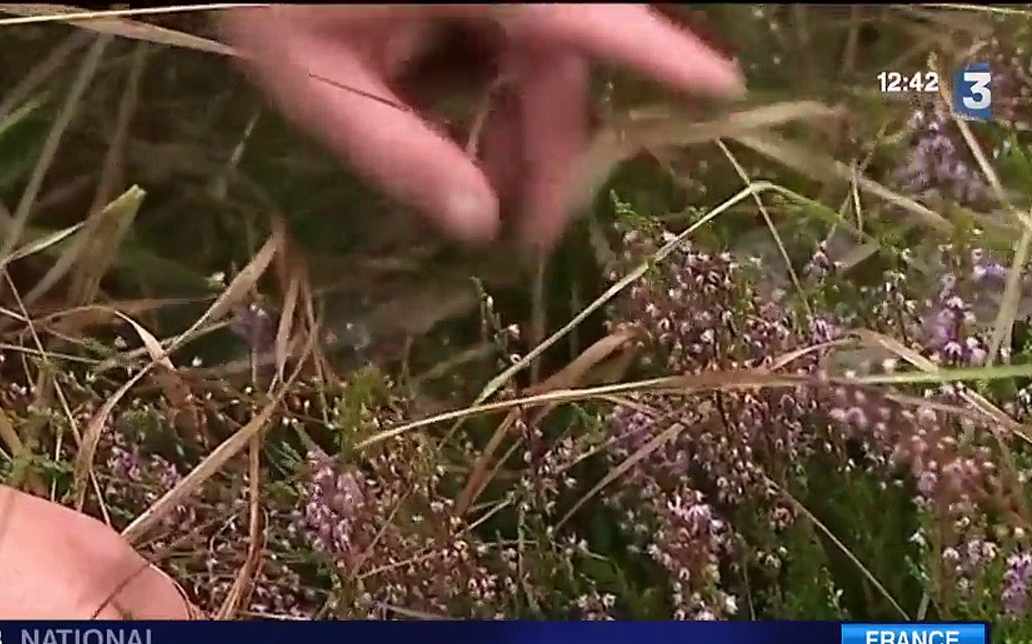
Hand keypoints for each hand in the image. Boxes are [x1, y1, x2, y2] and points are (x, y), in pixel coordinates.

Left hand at [221, 4, 742, 249]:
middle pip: (558, 54)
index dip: (651, 50)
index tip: (721, 86)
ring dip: (524, 124)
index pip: (572, 15)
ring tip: (491, 197)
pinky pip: (510, 33)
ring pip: (539, 50)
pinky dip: (500, 87)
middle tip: (528, 234)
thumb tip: (480, 225)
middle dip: (550, 146)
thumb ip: (395, 152)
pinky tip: (470, 132)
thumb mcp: (311, 82)